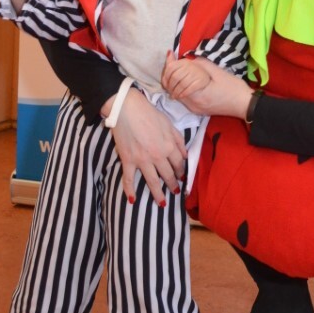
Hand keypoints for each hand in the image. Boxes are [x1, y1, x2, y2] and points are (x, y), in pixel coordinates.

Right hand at [107, 86, 187, 203]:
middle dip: (173, 185)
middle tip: (176, 192)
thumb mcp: (169, 124)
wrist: (127, 109)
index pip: (179, 164)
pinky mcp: (128, 160)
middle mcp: (158, 156)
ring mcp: (142, 160)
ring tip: (162, 203)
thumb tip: (186, 155)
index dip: (181, 172)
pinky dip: (130, 190)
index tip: (182, 177)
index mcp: (169, 146)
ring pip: (152, 182)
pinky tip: (132, 200)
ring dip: (158, 194)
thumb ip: (178, 140)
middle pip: (168, 175)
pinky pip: (129, 178)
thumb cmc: (149, 113)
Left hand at [162, 55, 251, 118]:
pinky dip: (179, 88)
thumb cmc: (234, 87)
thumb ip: (201, 65)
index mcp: (198, 94)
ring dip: (172, 81)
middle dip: (168, 74)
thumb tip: (187, 59)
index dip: (170, 66)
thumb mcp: (218, 72)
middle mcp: (193, 104)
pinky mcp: (197, 110)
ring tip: (173, 68)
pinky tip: (181, 79)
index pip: (176, 80)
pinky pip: (182, 98)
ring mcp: (195, 109)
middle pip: (172, 88)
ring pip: (175, 94)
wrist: (244, 104)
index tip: (170, 55)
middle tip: (170, 61)